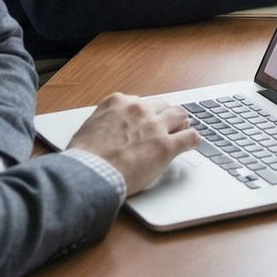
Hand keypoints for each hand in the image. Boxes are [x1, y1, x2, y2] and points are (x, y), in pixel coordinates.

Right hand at [68, 93, 199, 194]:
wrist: (89, 174)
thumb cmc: (83, 158)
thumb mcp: (87, 129)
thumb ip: (103, 123)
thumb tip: (105, 131)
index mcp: (118, 103)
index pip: (140, 102)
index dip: (143, 114)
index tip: (144, 120)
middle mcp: (139, 110)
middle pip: (162, 105)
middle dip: (163, 116)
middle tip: (165, 126)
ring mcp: (154, 127)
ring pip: (179, 115)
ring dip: (181, 124)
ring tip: (182, 131)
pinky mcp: (166, 146)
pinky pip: (190, 137)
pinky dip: (193, 140)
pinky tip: (192, 144)